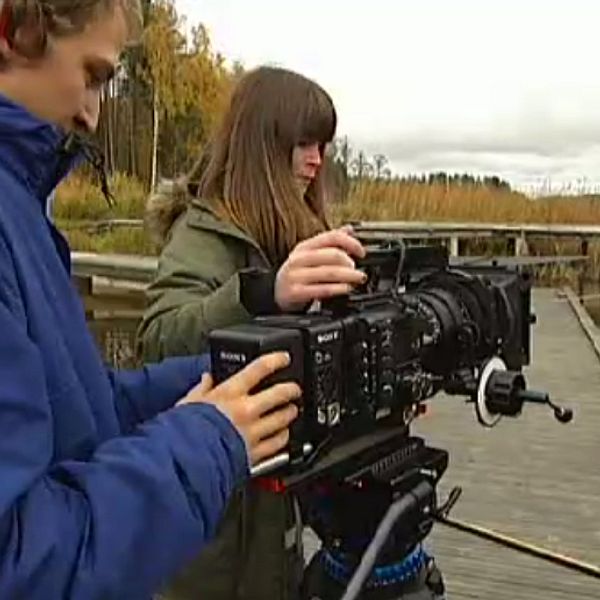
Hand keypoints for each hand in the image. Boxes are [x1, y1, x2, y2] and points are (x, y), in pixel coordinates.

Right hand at [179, 352, 299, 465]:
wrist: (185, 462)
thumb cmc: (183, 432)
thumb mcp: (188, 403)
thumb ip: (200, 389)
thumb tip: (206, 379)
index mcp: (230, 394)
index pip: (259, 368)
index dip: (276, 360)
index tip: (283, 358)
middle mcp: (246, 410)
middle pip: (280, 393)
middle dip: (292, 389)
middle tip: (294, 389)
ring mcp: (253, 432)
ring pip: (283, 419)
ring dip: (289, 413)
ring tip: (291, 410)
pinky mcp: (255, 453)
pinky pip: (278, 444)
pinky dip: (283, 438)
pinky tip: (283, 435)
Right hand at [274, 227, 366, 311]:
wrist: (276, 292)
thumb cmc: (297, 273)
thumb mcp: (310, 254)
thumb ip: (329, 242)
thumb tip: (349, 229)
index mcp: (304, 246)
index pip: (331, 237)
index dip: (351, 243)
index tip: (362, 252)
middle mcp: (299, 259)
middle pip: (332, 255)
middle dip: (350, 263)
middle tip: (358, 270)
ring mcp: (296, 275)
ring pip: (329, 272)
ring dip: (348, 276)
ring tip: (358, 279)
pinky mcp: (296, 292)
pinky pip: (321, 289)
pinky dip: (337, 288)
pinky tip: (346, 288)